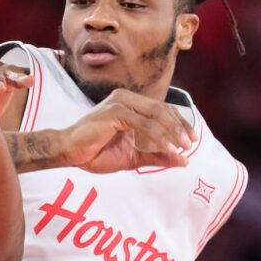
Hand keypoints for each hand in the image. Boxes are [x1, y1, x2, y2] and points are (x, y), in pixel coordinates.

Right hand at [58, 89, 196, 173]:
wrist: (69, 153)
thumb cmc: (94, 153)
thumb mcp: (133, 157)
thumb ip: (157, 157)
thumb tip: (184, 161)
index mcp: (129, 104)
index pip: (161, 109)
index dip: (179, 123)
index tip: (191, 140)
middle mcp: (125, 98)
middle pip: (162, 108)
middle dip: (180, 126)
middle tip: (191, 143)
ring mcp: (120, 102)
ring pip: (156, 113)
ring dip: (172, 131)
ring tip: (182, 146)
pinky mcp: (115, 112)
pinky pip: (144, 123)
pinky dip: (159, 136)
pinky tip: (168, 148)